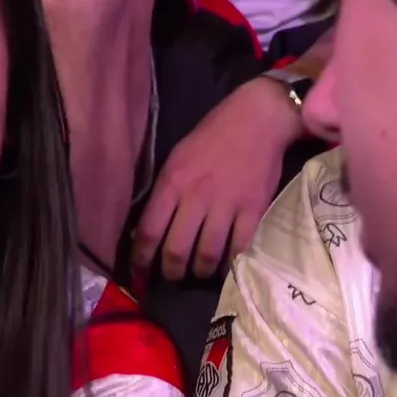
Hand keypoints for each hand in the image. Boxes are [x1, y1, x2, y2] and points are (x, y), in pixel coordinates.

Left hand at [133, 78, 297, 279]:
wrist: (257, 119)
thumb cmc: (212, 136)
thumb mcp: (176, 159)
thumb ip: (164, 193)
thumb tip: (148, 229)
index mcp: (172, 183)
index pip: (149, 231)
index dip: (141, 259)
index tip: (140, 271)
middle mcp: (196, 197)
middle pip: (176, 250)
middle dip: (170, 271)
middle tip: (171, 276)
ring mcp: (226, 205)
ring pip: (206, 254)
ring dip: (199, 271)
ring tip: (197, 272)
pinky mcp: (253, 210)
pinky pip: (239, 248)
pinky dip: (229, 264)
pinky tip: (224, 267)